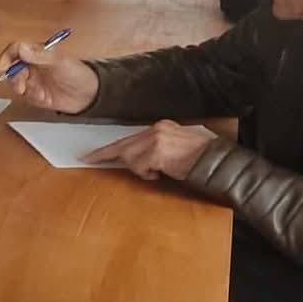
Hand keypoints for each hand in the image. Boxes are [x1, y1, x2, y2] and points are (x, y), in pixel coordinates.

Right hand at [0, 39, 99, 112]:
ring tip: (35, 92)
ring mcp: (33, 80)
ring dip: (21, 88)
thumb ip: (40, 55)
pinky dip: (31, 97)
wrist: (89, 96)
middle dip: (14, 76)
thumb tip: (21, 48)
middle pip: (12, 67)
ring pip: (15, 82)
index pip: (16, 50)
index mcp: (38, 53)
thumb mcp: (60, 61)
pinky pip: (24, 96)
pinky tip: (43, 98)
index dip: (7, 57)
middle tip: (20, 84)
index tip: (4, 66)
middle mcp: (32, 65)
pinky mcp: (35, 94)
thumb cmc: (78, 74)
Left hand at [83, 118, 218, 180]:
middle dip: (105, 154)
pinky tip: (162, 173)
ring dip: (140, 170)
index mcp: (160, 127)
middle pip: (123, 145)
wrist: (216, 162)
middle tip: (87, 159)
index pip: (129, 137)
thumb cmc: (198, 160)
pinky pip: (140, 167)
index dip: (111, 147)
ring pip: (130, 159)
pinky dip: (148, 174)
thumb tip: (133, 159)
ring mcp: (156, 139)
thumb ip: (154, 149)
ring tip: (158, 172)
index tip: (93, 153)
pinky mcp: (157, 151)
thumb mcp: (174, 148)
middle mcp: (156, 129)